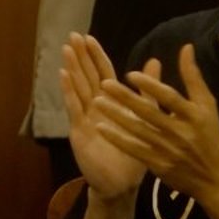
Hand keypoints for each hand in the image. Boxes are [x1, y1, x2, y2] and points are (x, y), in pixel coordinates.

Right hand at [58, 34, 143, 201]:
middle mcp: (96, 107)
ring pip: (78, 88)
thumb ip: (149, 89)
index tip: (88, 37)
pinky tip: (64, 75)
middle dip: (80, 56)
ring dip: (72, 68)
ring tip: (66, 50)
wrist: (123, 182)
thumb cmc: (134, 150)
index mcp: (112, 102)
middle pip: (87, 76)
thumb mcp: (146, 115)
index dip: (95, 55)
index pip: (102, 72)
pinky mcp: (80, 131)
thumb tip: (155, 60)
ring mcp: (85, 118)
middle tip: (72, 36)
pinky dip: (69, 91)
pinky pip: (74, 107)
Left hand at [68, 40, 218, 215]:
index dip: (150, 86)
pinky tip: (101, 128)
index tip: (130, 74)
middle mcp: (180, 133)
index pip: (169, 98)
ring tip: (96, 101)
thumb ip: (193, 77)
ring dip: (116, 116)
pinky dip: (118, 139)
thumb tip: (185, 47)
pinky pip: (134, 150)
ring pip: (138, 131)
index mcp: (193, 115)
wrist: (215, 179)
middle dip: (125, 98)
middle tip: (104, 84)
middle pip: (149, 113)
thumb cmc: (210, 137)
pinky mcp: (159, 165)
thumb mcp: (207, 106)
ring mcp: (168, 151)